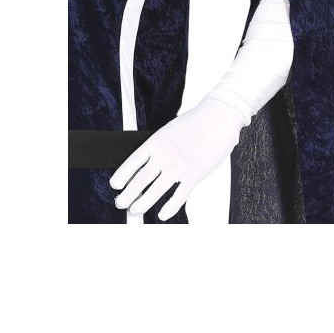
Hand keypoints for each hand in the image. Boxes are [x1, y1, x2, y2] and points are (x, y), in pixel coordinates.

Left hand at [109, 98, 245, 220]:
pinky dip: (170, 207)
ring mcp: (179, 167)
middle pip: (141, 179)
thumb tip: (152, 160)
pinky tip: (163, 214)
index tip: (115, 185)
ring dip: (143, 202)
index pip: (133, 161)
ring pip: (156, 190)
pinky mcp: (195, 175)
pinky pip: (180, 196)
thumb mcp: (172, 129)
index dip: (123, 174)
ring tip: (135, 210)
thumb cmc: (198, 121)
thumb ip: (162, 146)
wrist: (219, 118)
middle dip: (128, 194)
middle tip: (120, 203)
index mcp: (157, 142)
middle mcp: (165, 156)